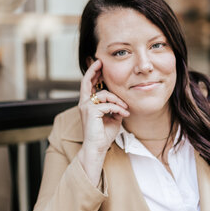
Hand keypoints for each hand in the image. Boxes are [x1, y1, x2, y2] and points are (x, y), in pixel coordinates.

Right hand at [77, 59, 129, 185]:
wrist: (97, 148)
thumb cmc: (103, 135)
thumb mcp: (112, 117)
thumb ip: (114, 107)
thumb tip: (121, 101)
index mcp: (88, 104)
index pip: (88, 85)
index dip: (93, 74)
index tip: (100, 65)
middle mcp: (83, 103)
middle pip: (86, 81)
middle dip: (94, 70)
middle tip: (101, 62)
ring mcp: (85, 106)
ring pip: (104, 94)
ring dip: (118, 100)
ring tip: (125, 107)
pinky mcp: (90, 111)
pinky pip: (108, 104)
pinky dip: (118, 108)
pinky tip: (124, 113)